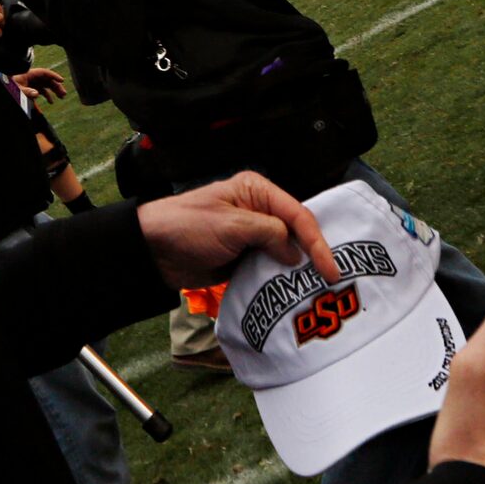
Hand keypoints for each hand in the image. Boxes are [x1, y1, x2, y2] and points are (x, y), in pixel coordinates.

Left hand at [8, 66, 68, 100]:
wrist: (2, 89)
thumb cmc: (8, 87)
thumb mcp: (17, 90)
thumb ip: (27, 91)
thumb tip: (37, 94)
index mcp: (30, 74)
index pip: (45, 73)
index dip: (54, 76)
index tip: (62, 80)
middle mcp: (32, 78)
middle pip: (47, 80)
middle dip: (56, 86)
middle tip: (63, 94)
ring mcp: (31, 84)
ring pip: (46, 86)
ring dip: (54, 91)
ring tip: (61, 97)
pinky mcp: (30, 89)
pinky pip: (41, 92)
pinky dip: (46, 96)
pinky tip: (49, 103)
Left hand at [134, 170, 334, 288]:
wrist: (153, 251)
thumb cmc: (187, 227)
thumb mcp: (231, 226)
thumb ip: (269, 234)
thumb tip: (295, 254)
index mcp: (257, 190)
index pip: (297, 214)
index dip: (317, 241)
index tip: (330, 268)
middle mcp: (259, 210)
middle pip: (297, 232)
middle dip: (313, 255)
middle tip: (332, 281)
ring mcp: (252, 235)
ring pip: (286, 252)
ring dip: (299, 270)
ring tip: (319, 290)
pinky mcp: (244, 257)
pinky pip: (270, 267)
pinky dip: (281, 279)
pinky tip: (293, 293)